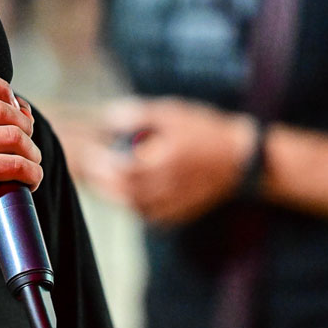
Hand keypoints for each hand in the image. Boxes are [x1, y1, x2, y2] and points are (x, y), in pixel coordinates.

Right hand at [0, 65, 40, 255]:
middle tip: (25, 150)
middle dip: (25, 128)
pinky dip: (32, 174)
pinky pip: (18, 162)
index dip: (2, 88)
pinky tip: (27, 183)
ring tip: (28, 167)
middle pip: (1, 107)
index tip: (12, 112)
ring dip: (32, 153)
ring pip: (14, 134)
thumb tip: (21, 104)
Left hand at [76, 98, 257, 226]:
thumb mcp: (172, 113)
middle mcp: (168, 187)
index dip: (101, 164)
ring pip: (133, 206)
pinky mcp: (178, 213)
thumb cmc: (204, 130)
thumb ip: (138, 114)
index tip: (86, 153)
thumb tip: (107, 117)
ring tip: (97, 180)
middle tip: (86, 169)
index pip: (123, 170)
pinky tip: (123, 193)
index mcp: (166, 161)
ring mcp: (174, 203)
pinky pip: (148, 215)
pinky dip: (133, 205)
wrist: (241, 159)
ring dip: (113, 195)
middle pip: (124, 192)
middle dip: (101, 182)